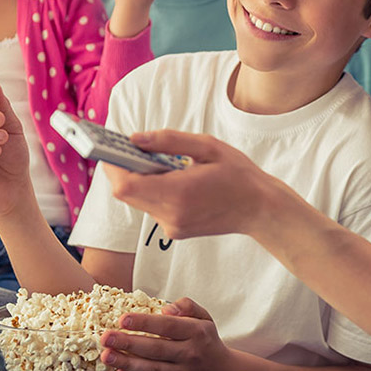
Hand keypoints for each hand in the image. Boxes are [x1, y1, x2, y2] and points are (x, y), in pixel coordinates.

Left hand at [100, 297, 233, 370]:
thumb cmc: (207, 338)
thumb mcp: (203, 316)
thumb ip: (186, 305)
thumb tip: (166, 308)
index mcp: (196, 332)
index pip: (167, 326)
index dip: (144, 322)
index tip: (122, 319)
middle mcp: (189, 354)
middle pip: (156, 348)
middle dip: (128, 343)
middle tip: (106, 337)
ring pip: (152, 369)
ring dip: (127, 363)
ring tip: (107, 355)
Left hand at [102, 130, 285, 239]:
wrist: (261, 210)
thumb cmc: (238, 173)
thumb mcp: (207, 146)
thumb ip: (169, 141)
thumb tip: (134, 138)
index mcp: (178, 193)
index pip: (126, 186)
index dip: (112, 165)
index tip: (108, 147)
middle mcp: (170, 215)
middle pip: (126, 194)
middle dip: (122, 169)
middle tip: (127, 146)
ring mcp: (172, 227)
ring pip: (138, 200)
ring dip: (138, 179)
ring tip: (151, 158)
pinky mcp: (175, 231)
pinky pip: (152, 207)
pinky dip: (152, 189)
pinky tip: (169, 175)